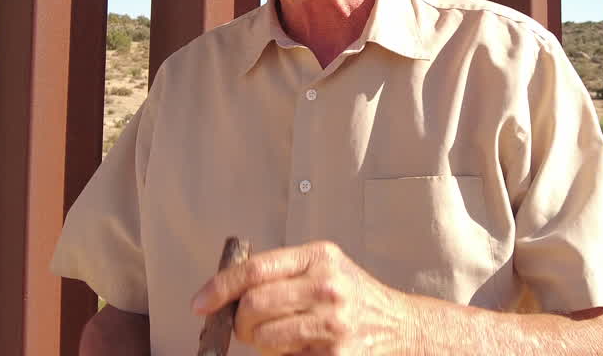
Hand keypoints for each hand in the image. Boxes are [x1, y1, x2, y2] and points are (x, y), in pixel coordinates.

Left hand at [191, 240, 412, 354]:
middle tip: (247, 326)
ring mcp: (333, 323)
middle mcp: (327, 286)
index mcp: (319, 257)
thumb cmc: (355, 297)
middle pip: (253, 306)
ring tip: (278, 338)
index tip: (200, 303)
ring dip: (260, 343)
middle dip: (240, 322)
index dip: (219, 287)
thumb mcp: (324, 267)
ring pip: (266, 338)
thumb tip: (226, 291)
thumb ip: (282, 272)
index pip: (255, 269)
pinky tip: (301, 349)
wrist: (402, 327)